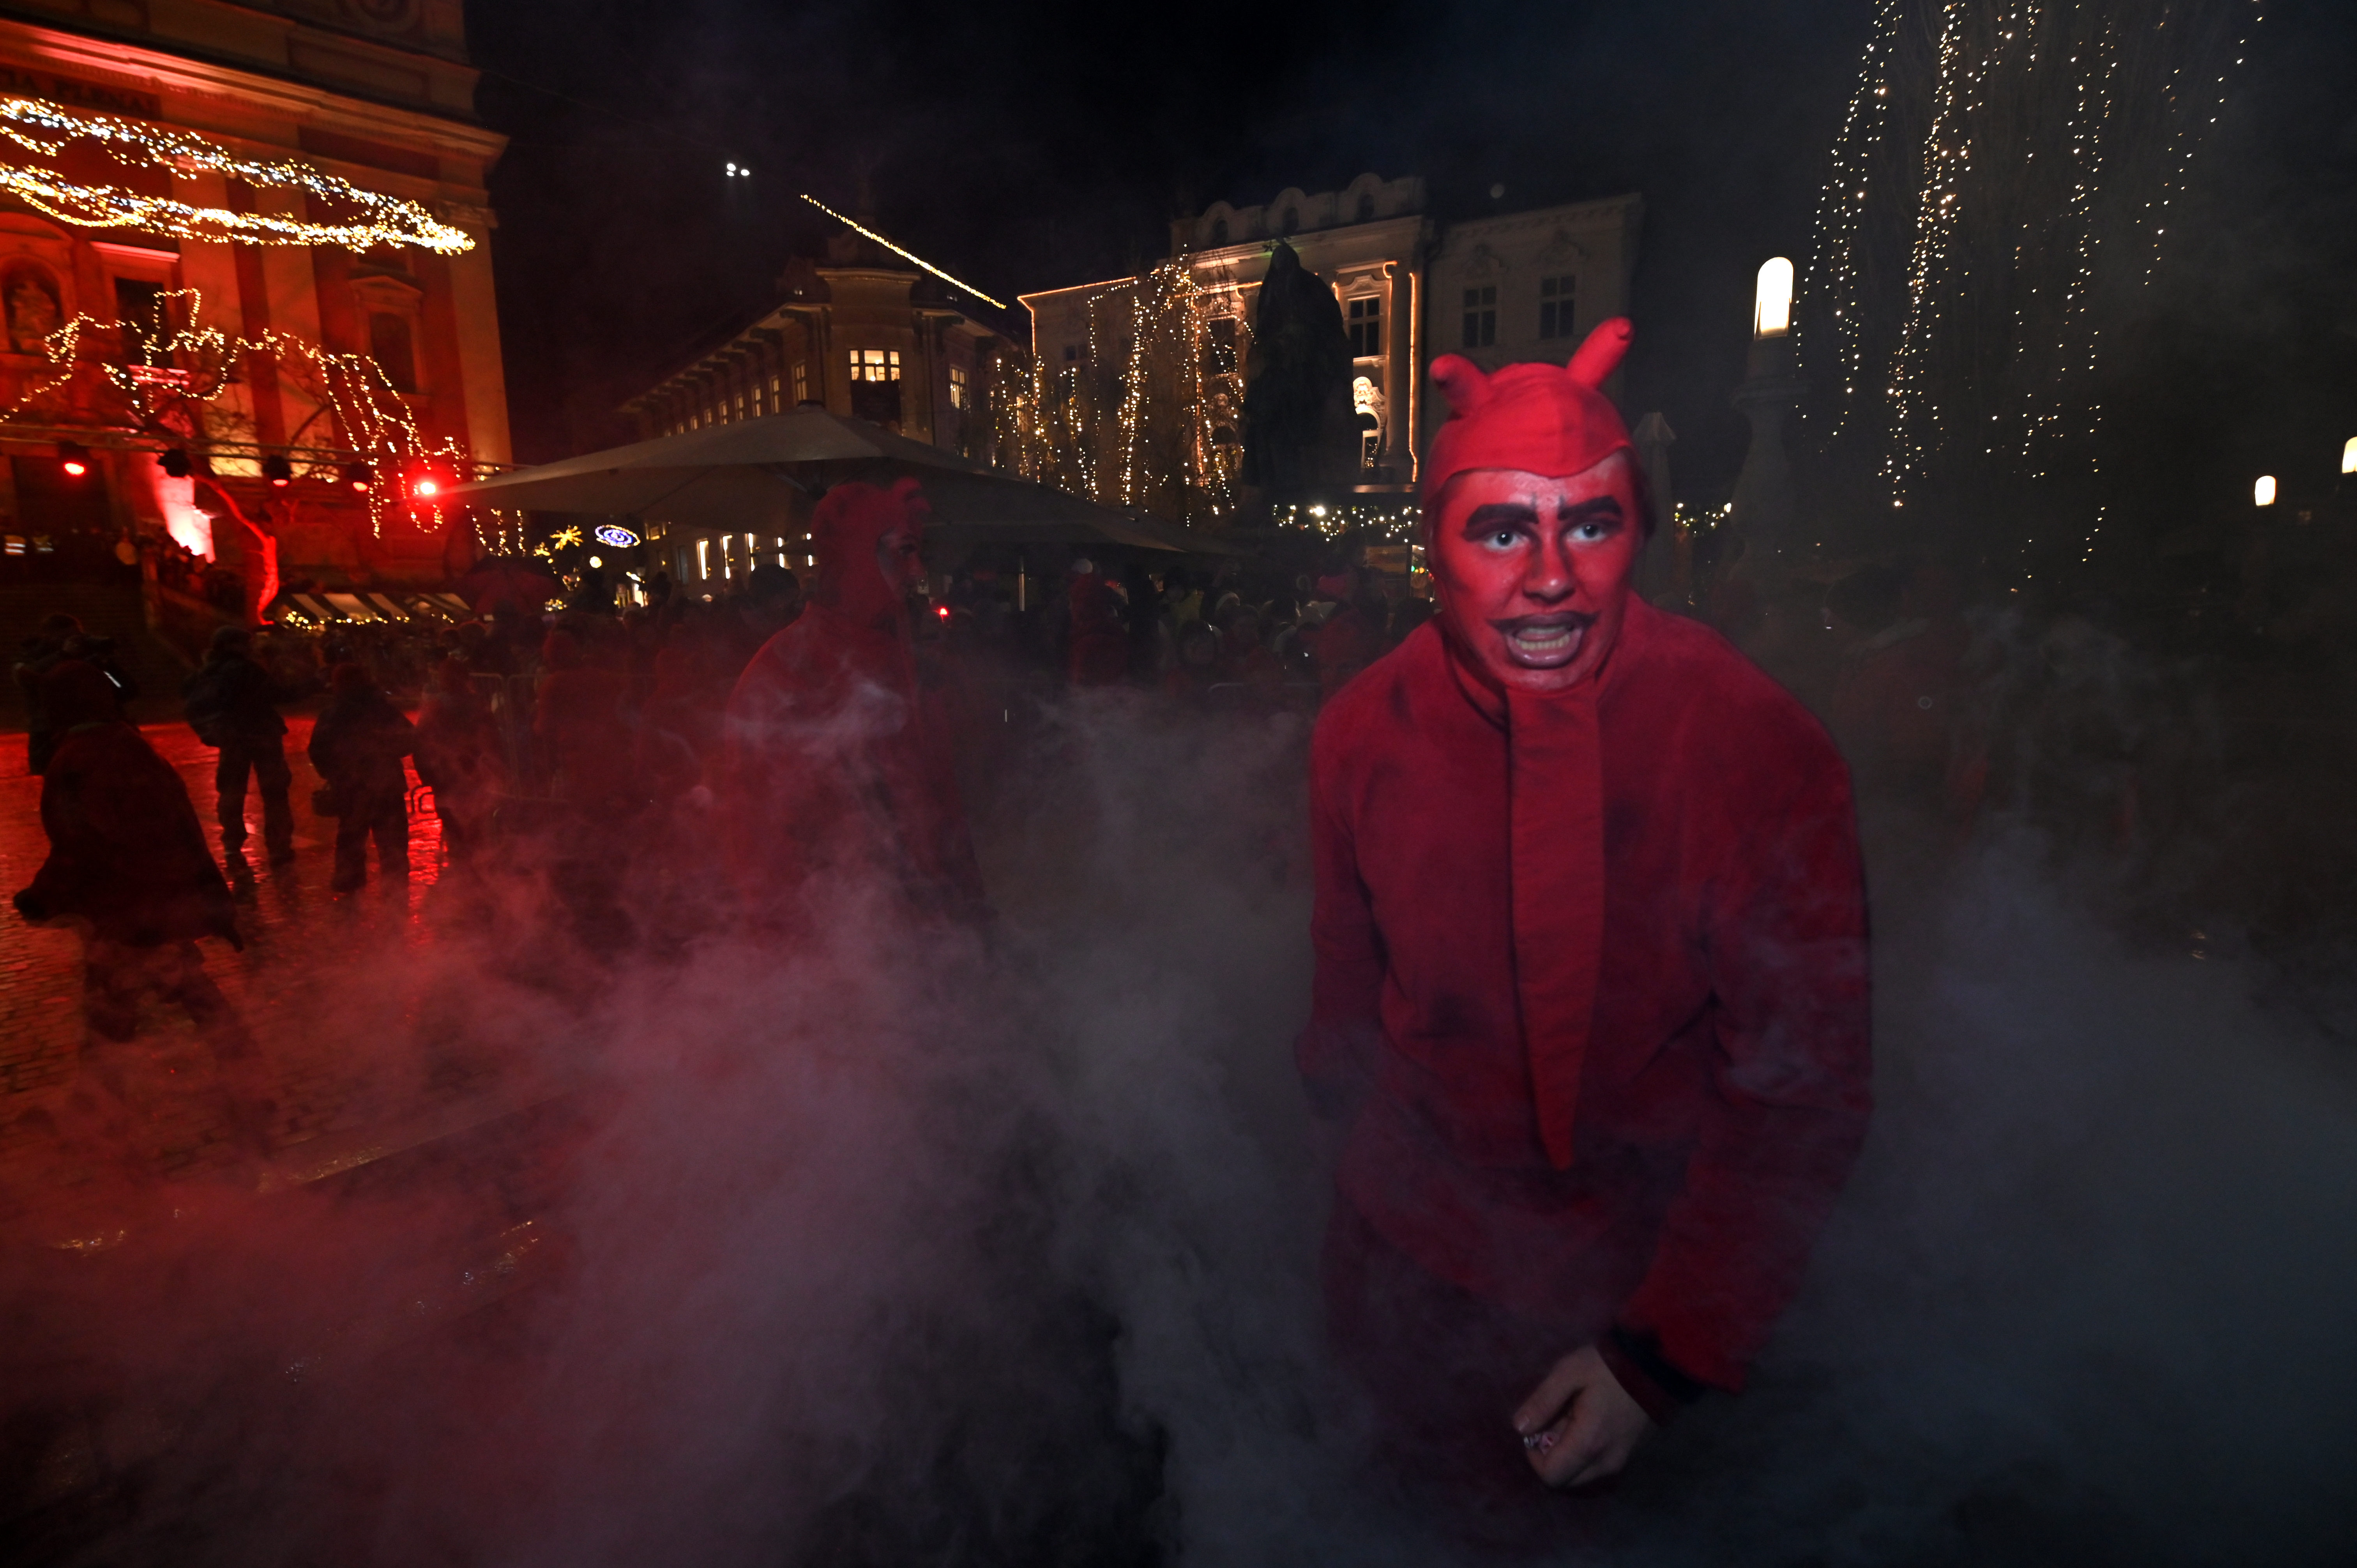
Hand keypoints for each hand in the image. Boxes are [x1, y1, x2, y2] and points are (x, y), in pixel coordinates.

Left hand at [1512, 1343, 1654, 1488]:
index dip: (1534, 1457)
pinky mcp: (1629, 1457)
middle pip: (1565, 1480)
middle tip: (1555, 1422)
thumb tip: (1519, 1428)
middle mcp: (1606, 1463)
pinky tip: (1589, 1423)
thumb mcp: (1569, 1372)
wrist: (1656, 1366)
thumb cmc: (1609, 1367)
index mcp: (1589, 1444)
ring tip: (1572, 1419)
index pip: (1551, 1476)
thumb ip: (1543, 1401)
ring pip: (1581, 1476)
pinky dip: (1585, 1453)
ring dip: (1568, 1455)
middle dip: (1551, 1456)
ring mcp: (1621, 1462)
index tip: (1537, 1429)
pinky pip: (1597, 1467)